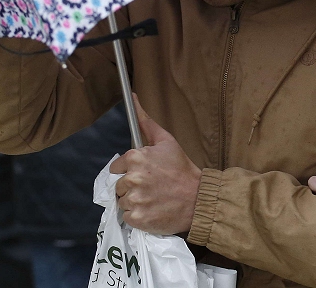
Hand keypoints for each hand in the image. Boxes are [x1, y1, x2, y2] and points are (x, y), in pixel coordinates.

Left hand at [109, 94, 201, 234]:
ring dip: (135, 202)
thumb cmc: (183, 170)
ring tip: (154, 199)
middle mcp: (132, 178)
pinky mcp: (137, 218)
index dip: (129, 171)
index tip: (144, 174)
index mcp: (135, 158)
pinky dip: (138, 217)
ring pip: (123, 202)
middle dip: (132, 187)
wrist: (199, 199)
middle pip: (119, 186)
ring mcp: (134, 199)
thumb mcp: (167, 142)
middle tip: (152, 188)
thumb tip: (133, 98)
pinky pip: (128, 217)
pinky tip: (153, 210)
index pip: (116, 168)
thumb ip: (146, 123)